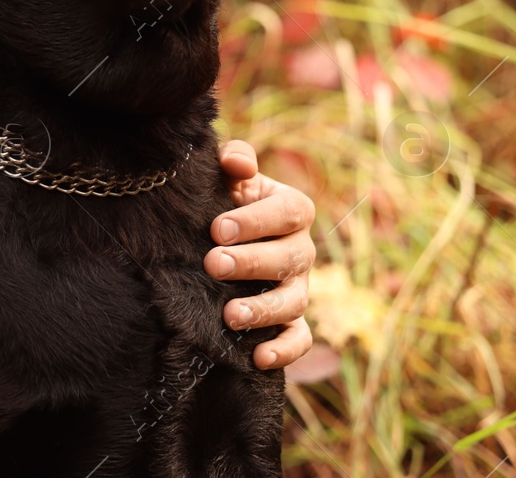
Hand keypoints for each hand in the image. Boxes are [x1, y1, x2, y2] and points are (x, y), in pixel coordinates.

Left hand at [204, 139, 315, 369]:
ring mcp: (299, 287)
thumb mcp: (229, 175)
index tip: (217, 228)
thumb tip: (237, 163)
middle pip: (288, 258)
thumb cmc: (226, 198)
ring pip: (293, 301)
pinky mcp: (291, 320)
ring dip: (263, 310)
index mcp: (293, 209)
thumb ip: (234, 159)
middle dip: (251, 263)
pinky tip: (257, 357)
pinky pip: (299, 339)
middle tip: (213, 264)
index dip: (255, 221)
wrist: (221, 235)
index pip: (286, 213)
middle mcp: (302, 250)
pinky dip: (284, 350)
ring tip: (230, 315)